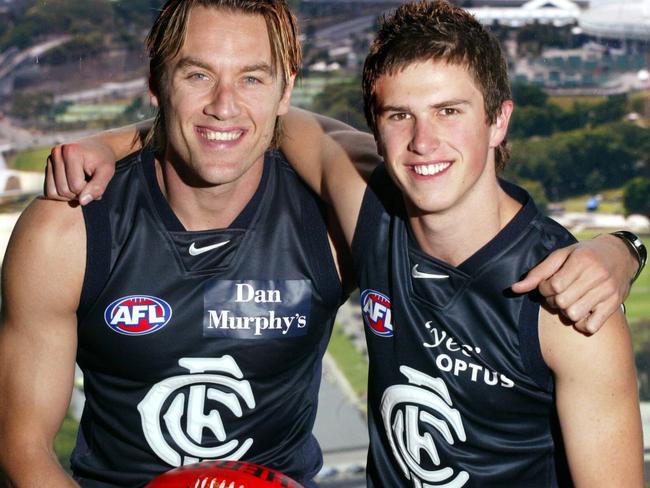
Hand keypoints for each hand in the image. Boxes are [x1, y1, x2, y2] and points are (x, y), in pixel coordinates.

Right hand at [45, 141, 115, 204]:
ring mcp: (49, 160)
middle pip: (63, 190)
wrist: (98, 148)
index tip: (97, 181)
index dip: (89, 189)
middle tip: (91, 185)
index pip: (76, 186)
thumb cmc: (104, 160)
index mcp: (70, 151)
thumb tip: (82, 202)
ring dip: (71, 195)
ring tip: (83, 184)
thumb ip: (97, 187)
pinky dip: (62, 194)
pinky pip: (49, 191)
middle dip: (79, 193)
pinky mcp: (47, 167)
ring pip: (54, 193)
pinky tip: (74, 185)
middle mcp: (56, 153)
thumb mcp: (107, 172)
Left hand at [512, 235, 636, 333]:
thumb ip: (538, 273)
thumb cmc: (584, 254)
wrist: (621, 255)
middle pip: (561, 302)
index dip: (544, 289)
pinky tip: (581, 313)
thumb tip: (514, 289)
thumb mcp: (561, 256)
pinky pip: (590, 326)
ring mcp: (607, 292)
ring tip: (569, 302)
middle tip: (558, 294)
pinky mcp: (614, 305)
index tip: (547, 285)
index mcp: (582, 261)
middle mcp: (597, 276)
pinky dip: (581, 324)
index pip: (553, 285)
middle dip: (553, 301)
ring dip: (566, 312)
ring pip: (573, 315)